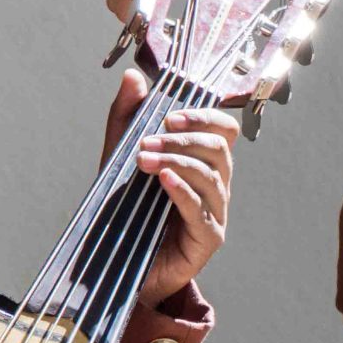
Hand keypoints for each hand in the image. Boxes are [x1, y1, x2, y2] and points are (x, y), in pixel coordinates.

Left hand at [101, 67, 236, 308]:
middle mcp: (216, 185)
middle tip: (146, 143)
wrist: (118, 265)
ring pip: (211, 176)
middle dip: (182, 140)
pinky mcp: (209, 240)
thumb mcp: (120, 157)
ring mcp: (216, 213)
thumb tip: (133, 77)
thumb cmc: (127, 211)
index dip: (203, 116)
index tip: (168, 116)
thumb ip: (127, 118)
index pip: (224, 129)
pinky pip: (202, 210)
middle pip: (219, 149)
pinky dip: (183, 190)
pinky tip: (163, 180)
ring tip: (144, 162)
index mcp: (203, 162)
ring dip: (176, 162)